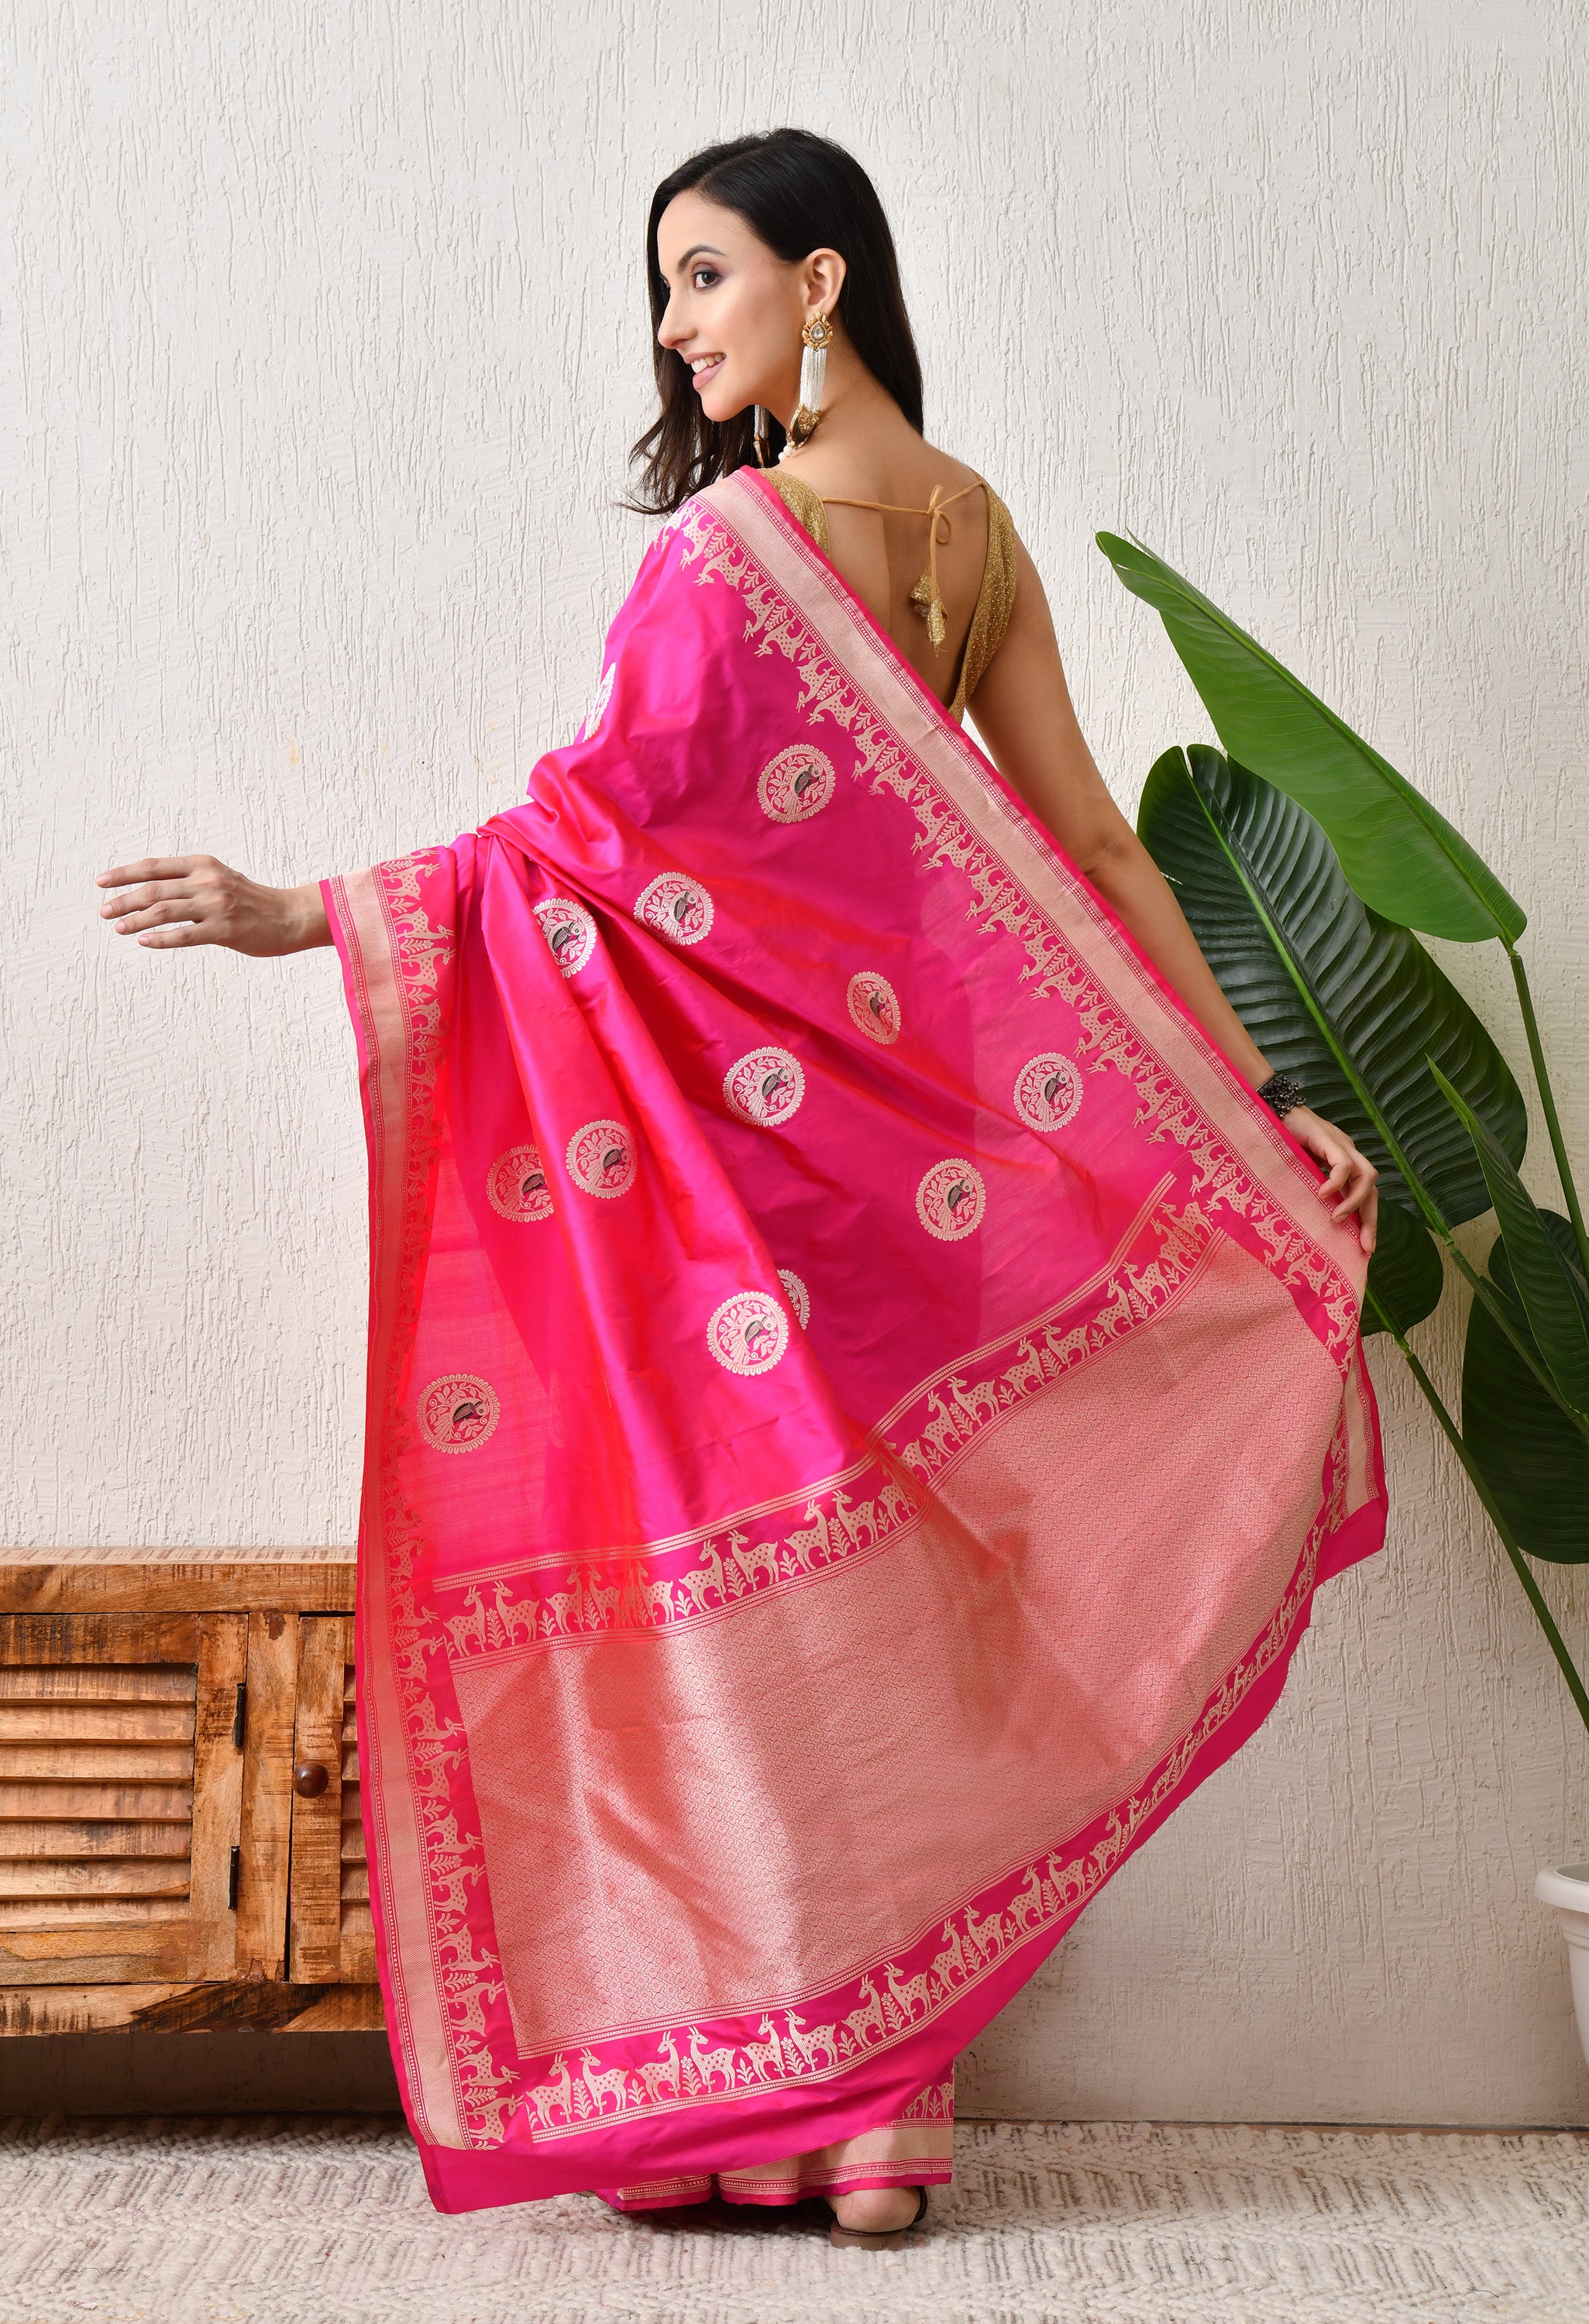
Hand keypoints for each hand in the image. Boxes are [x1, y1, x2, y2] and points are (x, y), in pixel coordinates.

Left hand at [95, 857, 330, 954]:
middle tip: (103, 911)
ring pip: (164, 912)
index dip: (124, 874)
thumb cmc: (252, 901)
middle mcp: (208, 881)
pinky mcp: (225, 930)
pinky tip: (144, 942)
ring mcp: (216, 906)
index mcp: (203, 865)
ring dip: (135, 920)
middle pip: (153, 889)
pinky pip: (185, 935)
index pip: (154, 867)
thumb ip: (188, 882)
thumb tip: (149, 892)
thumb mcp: (220, 879)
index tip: (101, 882)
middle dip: (123, 900)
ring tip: (118, 927)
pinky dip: (161, 939)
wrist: (291, 916)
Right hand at [1283, 1105, 1378, 1253]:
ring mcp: (1341, 1144)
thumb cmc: (1280, 1139)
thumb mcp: (1300, 1170)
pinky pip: (1343, 1164)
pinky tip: (1321, 1194)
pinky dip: (1336, 1182)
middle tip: (1364, 1246)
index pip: (1366, 1193)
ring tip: (1337, 1218)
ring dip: (1355, 1202)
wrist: (1271, 1107)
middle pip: (1373, 1188)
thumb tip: (1314, 1219)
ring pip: (1367, 1176)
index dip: (1367, 1220)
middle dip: (1370, 1219)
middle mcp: (1348, 1152)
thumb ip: (1311, 1186)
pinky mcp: (1328, 1138)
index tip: (1364, 1248)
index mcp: (1344, 1161)